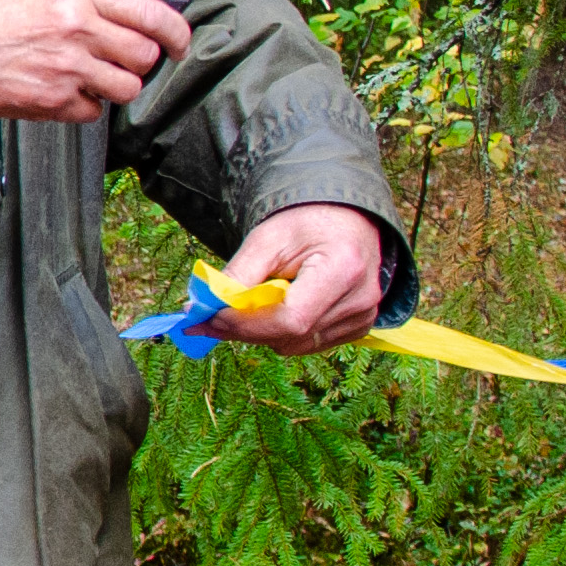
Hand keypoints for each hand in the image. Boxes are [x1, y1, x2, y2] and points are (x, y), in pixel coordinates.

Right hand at [0, 0, 192, 121]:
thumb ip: (91, 3)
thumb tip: (133, 20)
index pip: (151, 14)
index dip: (177, 32)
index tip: (180, 42)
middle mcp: (78, 29)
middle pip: (145, 55)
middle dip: (141, 62)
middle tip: (124, 60)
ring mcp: (68, 68)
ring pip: (128, 88)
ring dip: (118, 86)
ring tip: (92, 77)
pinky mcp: (54, 101)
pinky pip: (95, 111)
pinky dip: (86, 105)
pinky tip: (63, 90)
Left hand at [203, 203, 388, 353]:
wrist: (344, 220)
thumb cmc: (306, 224)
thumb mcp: (266, 239)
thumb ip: (237, 276)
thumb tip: (202, 308)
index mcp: (343, 268)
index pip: (291, 319)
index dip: (246, 324)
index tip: (211, 318)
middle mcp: (360, 299)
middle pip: (291, 336)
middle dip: (246, 329)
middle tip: (213, 316)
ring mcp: (363, 317)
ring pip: (296, 345)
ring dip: (264, 332)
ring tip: (252, 303)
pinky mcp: (359, 327)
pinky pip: (309, 344)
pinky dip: (284, 333)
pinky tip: (280, 307)